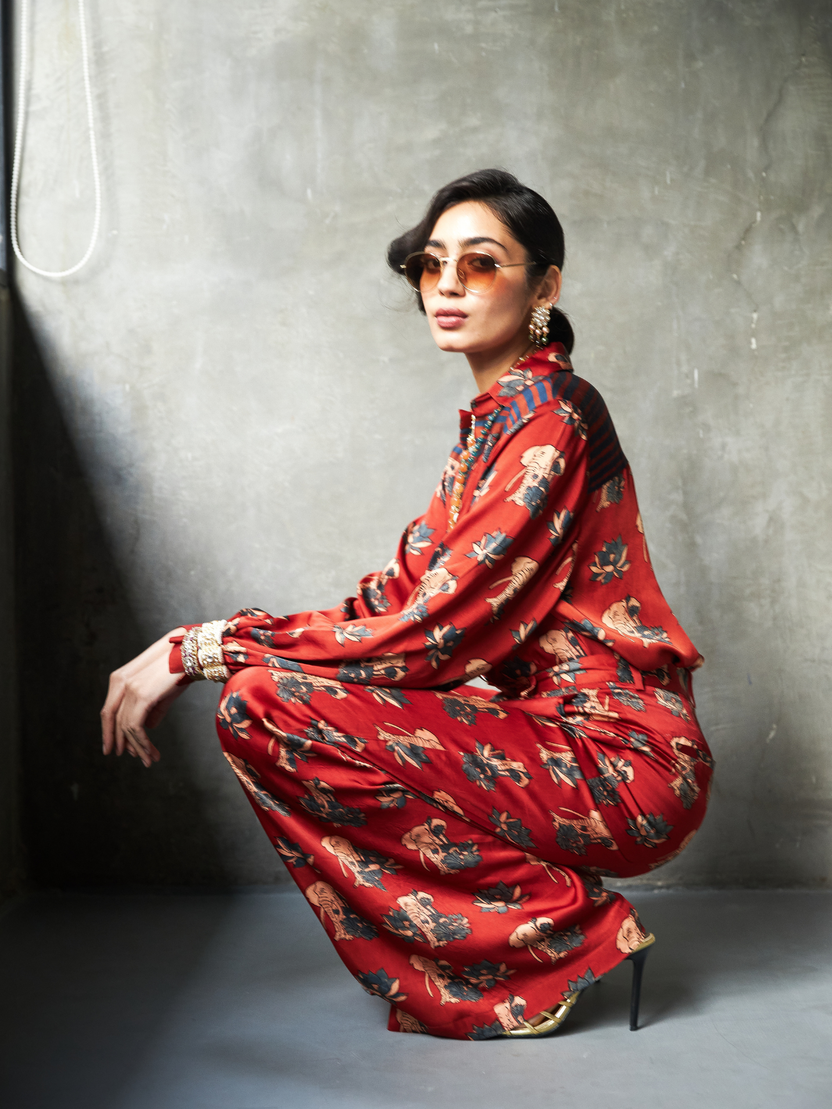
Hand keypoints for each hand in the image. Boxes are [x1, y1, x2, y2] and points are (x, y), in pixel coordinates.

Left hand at [101, 628, 188, 767]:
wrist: (193, 653)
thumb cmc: (181, 669)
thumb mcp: (163, 691)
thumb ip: (153, 709)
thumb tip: (148, 727)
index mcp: (120, 678)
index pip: (109, 710)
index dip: (110, 732)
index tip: (115, 748)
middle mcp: (120, 682)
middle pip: (112, 720)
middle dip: (121, 742)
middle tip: (132, 757)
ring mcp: (130, 688)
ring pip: (126, 727)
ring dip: (137, 747)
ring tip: (149, 760)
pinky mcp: (142, 696)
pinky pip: (136, 727)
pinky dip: (142, 743)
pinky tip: (150, 753)